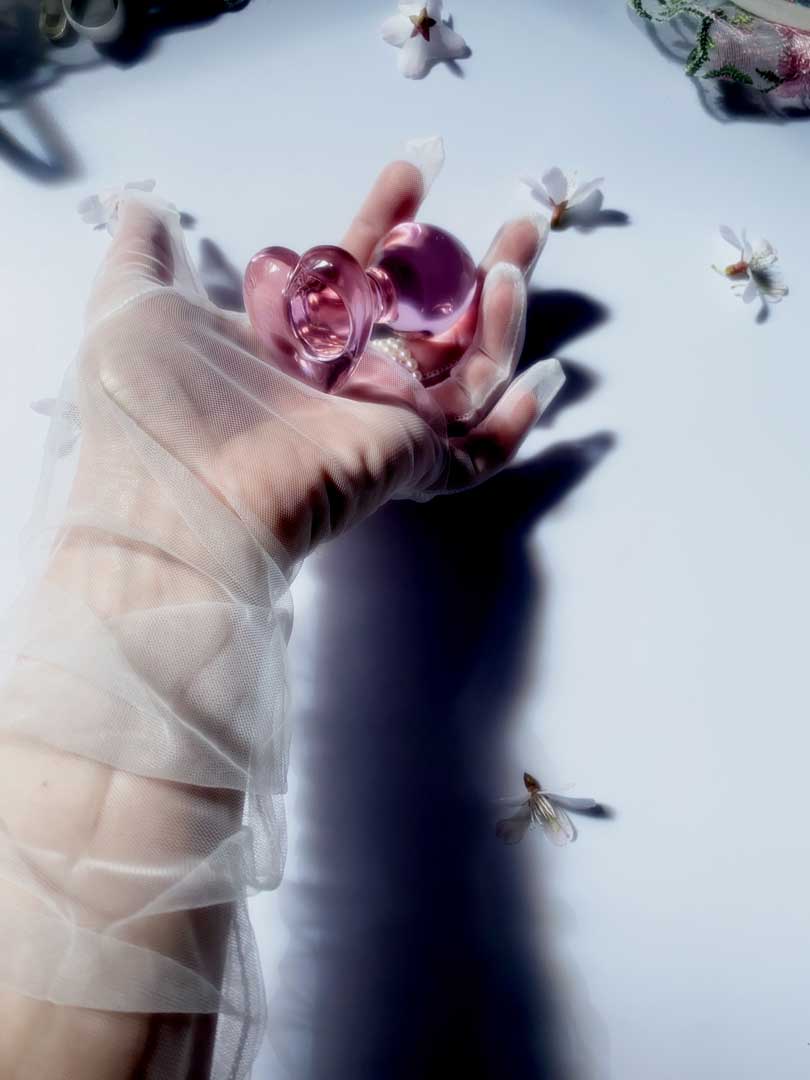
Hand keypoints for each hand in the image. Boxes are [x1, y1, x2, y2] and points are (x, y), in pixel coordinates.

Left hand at [76, 159, 558, 568]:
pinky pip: (477, 454)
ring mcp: (375, 428)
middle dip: (461, 263)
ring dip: (499, 316)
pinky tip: (542, 375)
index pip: (350, 278)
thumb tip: (141, 202)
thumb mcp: (134, 306)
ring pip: (460, 374)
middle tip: (506, 215)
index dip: (383, 224)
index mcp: (284, 349)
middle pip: (417, 320)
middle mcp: (335, 389)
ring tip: (517, 254)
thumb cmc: (150, 405)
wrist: (174, 493)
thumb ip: (145, 251)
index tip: (413, 175)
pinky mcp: (407, 465)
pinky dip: (512, 423)